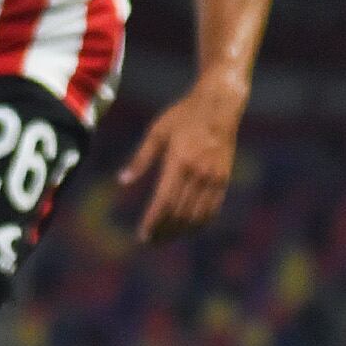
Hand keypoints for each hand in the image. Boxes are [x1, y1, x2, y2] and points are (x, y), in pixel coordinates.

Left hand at [121, 78, 243, 242]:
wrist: (219, 105)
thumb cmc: (183, 115)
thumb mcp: (157, 131)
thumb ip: (140, 158)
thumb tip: (122, 181)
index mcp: (179, 161)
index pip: (164, 201)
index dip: (153, 222)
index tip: (143, 235)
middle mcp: (198, 173)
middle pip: (179, 213)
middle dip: (164, 230)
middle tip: (151, 240)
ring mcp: (213, 177)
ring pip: (196, 216)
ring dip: (180, 231)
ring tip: (166, 237)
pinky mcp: (224, 178)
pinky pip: (212, 209)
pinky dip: (200, 223)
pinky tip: (188, 228)